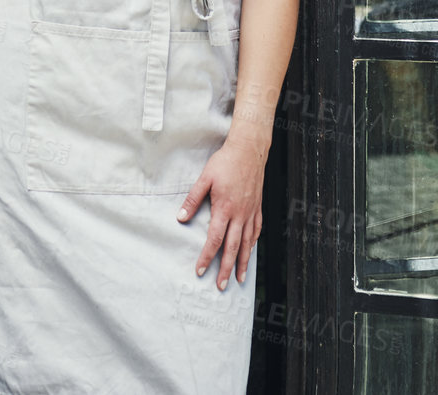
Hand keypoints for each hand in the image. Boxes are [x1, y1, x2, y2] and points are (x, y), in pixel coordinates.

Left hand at [177, 137, 264, 288]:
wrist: (249, 151)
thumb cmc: (225, 163)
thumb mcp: (205, 178)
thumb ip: (193, 199)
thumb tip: (180, 217)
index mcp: (224, 209)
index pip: (214, 240)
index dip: (206, 257)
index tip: (200, 271)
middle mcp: (239, 215)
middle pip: (232, 248)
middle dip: (225, 269)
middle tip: (221, 286)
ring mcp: (250, 213)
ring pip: (247, 243)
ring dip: (242, 263)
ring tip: (238, 279)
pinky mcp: (257, 208)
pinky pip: (256, 231)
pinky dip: (252, 244)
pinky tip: (249, 252)